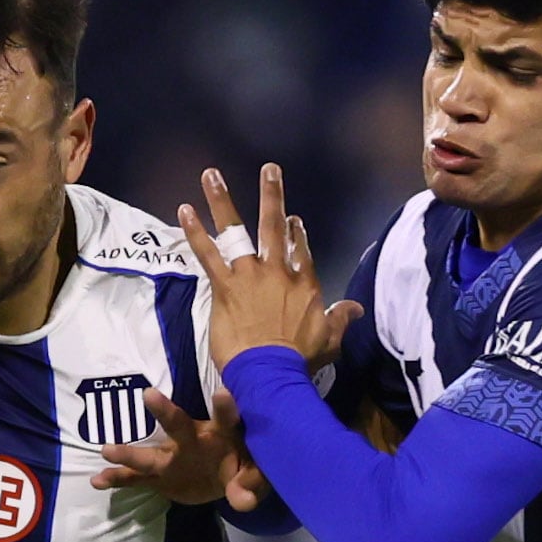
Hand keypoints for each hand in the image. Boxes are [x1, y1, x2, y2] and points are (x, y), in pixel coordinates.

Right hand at [91, 387, 272, 511]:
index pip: (224, 418)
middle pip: (177, 425)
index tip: (222, 394)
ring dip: (129, 452)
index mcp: (219, 434)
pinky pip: (135, 479)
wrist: (223, 479)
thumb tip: (245, 501)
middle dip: (164, 412)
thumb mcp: (254, 476)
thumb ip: (250, 485)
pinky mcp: (159, 477)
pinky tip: (97, 481)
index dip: (224, 407)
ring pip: (148, 455)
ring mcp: (171, 458)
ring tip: (106, 449)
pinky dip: (117, 480)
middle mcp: (191, 440)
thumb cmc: (243, 465)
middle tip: (149, 396)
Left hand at [179, 164, 362, 372]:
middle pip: (275, 227)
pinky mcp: (226, 287)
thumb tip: (357, 309)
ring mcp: (250, 276)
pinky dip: (196, 232)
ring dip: (222, 201)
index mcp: (304, 283)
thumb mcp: (330, 340)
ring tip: (211, 175)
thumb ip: (341, 319)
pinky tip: (185, 210)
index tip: (295, 218)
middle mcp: (278, 272)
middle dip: (272, 196)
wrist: (270, 371)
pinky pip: (208, 254)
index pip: (302, 250)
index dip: (298, 233)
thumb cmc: (299, 360)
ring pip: (236, 230)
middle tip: (269, 169)